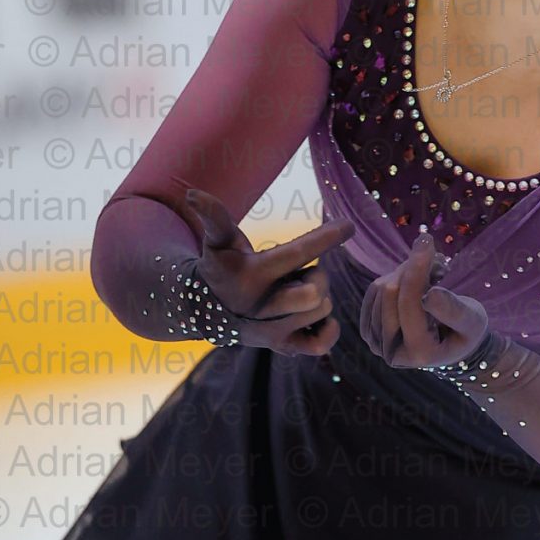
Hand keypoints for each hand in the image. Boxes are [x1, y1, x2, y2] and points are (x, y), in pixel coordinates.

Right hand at [180, 185, 353, 357]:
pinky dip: (328, 328)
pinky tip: (317, 315)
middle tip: (302, 273)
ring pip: (321, 311)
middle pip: (315, 292)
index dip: (327, 237)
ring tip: (296, 291)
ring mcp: (274, 331)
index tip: (349, 225)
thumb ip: (213, 215)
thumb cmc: (221, 267)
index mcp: (253, 274)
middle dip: (318, 277)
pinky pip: (320, 345)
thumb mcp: (217, 240)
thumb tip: (191, 193)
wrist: (206, 310)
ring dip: (318, 298)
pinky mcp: (282, 346)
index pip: (297, 253)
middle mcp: (265, 307)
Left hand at [358, 230, 490, 368]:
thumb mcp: (471, 321)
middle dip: (412, 268)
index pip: (409, 304)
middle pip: (389, 295)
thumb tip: (430, 294)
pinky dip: (394, 278)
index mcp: (419, 352)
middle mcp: (392, 352)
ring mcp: (376, 342)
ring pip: (379, 290)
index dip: (417, 269)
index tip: (427, 240)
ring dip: (404, 272)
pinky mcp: (369, 329)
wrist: (451, 345)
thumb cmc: (466, 331)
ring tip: (429, 273)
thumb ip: (453, 310)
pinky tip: (413, 280)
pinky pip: (372, 292)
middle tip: (434, 257)